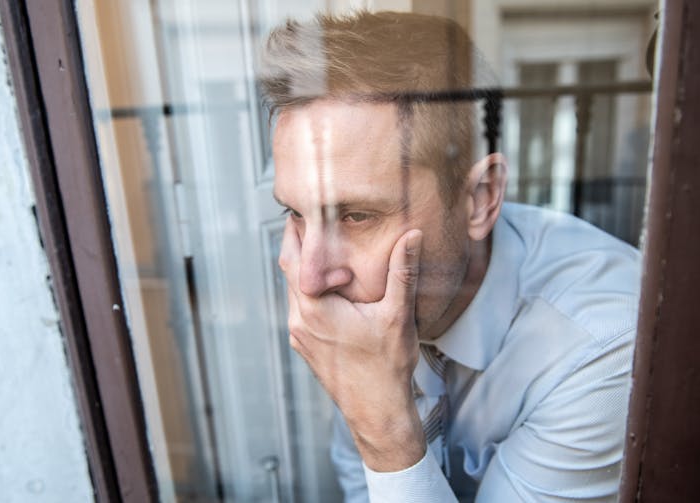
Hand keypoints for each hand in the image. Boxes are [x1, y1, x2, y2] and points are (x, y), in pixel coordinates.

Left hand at [279, 217, 425, 470]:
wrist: (377, 411)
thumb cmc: (387, 368)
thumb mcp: (397, 315)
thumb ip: (402, 272)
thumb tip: (410, 236)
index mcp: (315, 310)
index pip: (295, 259)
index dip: (296, 231)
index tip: (301, 209)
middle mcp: (299, 322)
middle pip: (288, 272)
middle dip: (297, 244)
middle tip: (307, 218)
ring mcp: (300, 336)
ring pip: (293, 290)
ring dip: (303, 268)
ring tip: (319, 246)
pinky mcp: (306, 345)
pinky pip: (299, 307)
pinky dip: (308, 289)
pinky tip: (328, 284)